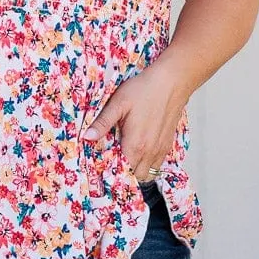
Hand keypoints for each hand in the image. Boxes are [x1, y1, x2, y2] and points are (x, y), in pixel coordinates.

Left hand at [82, 60, 188, 180]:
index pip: (122, 172)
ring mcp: (160, 149)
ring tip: (126, 157)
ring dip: (137, 169)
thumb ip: (103, 122)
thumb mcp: (118, 103)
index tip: (103, 168)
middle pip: (135, 176)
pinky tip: (140, 150)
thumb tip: (86, 137)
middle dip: (124, 173)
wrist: (172, 81)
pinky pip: (157, 164)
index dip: (112, 173)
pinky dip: (148, 163)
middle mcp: (149, 151)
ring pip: (148, 173)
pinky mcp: (167, 144)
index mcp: (135, 144)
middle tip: (113, 161)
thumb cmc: (144, 90)